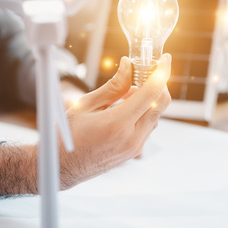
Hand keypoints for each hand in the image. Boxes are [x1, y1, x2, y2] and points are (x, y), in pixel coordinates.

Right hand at [0, 54, 171, 196]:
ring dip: (148, 99)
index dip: (161, 72)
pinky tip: (123, 109)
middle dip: (158, 83)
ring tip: (124, 95)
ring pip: (155, 115)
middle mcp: (132, 138)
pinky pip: (147, 126)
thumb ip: (112, 86)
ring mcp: (136, 147)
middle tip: (145, 72)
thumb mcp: (86, 105)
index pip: (151, 92)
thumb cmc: (67, 136)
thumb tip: (128, 66)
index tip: (165, 59)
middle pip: (161, 104)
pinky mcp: (134, 152)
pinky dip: (142, 112)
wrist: (62, 167)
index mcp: (119, 124)